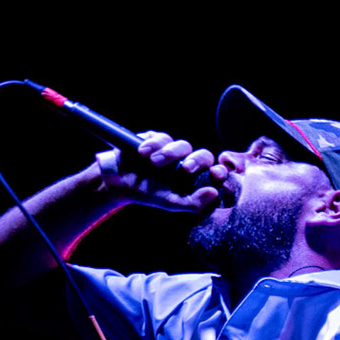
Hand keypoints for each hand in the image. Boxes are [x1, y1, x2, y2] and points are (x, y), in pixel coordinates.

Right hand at [95, 130, 220, 212]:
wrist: (119, 182)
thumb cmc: (148, 193)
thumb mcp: (170, 202)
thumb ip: (193, 202)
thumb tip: (214, 193)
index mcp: (195, 178)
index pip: (214, 171)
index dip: (219, 171)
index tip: (216, 173)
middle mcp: (186, 162)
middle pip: (202, 155)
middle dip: (196, 160)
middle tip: (185, 169)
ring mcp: (171, 149)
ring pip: (182, 145)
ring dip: (169, 153)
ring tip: (153, 162)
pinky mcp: (155, 139)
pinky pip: (160, 137)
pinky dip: (152, 144)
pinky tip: (142, 152)